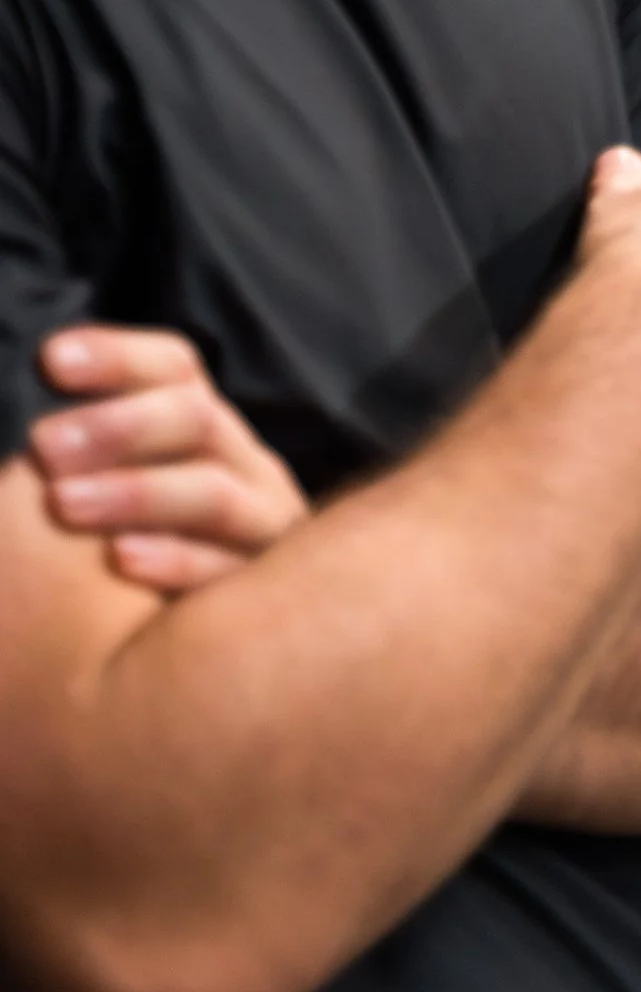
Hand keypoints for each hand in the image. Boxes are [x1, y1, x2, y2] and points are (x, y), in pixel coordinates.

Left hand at [27, 326, 308, 591]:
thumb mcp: (118, 484)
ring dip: (138, 492)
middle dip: (119, 427)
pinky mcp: (264, 585)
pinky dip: (175, 562)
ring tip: (64, 504)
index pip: (172, 367)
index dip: (116, 357)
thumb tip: (22, 436)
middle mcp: (242, 462)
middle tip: (44, 444)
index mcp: (204, 425)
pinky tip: (121, 561)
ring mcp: (262, 521)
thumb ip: (81, 454)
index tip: (51, 361)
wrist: (225, 634)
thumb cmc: (139, 549)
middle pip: (195, 419)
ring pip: (213, 492)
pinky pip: (227, 571)